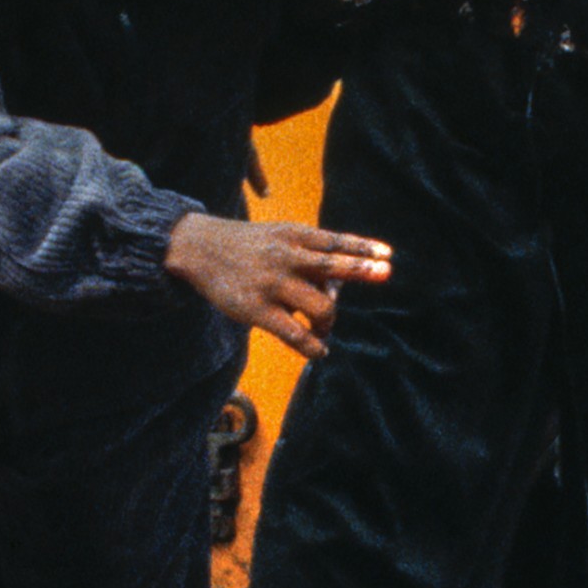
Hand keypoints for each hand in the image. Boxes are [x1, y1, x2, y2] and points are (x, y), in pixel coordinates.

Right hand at [163, 210, 395, 349]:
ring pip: (320, 306)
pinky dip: (312, 346)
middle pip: (332, 265)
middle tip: (385, 273)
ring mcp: (273, 285)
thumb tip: (338, 286)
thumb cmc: (247, 245)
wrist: (199, 249)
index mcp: (293, 236)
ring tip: (324, 327)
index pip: (334, 241)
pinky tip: (320, 351)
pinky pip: (294, 334)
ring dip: (330, 320)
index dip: (362, 247)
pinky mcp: (257, 310)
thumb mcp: (278, 235)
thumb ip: (307, 255)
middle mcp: (286, 258)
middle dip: (361, 270)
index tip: (388, 255)